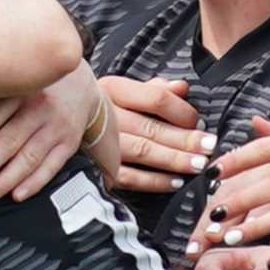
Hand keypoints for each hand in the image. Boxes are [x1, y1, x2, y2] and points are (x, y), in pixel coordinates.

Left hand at [0, 65, 93, 203]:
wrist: (82, 83)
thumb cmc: (36, 84)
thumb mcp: (14, 82)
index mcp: (20, 89)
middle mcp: (39, 107)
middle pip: (9, 141)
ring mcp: (56, 127)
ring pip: (29, 158)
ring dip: (6, 180)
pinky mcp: (69, 143)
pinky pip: (51, 167)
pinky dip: (33, 183)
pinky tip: (17, 194)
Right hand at [103, 76, 215, 194]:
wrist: (60, 127)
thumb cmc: (105, 108)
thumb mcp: (126, 91)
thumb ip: (155, 89)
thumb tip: (183, 87)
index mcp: (113, 89)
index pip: (155, 98)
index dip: (181, 110)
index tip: (198, 121)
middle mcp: (105, 115)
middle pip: (151, 127)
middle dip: (185, 139)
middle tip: (209, 146)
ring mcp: (99, 143)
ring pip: (143, 152)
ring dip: (174, 160)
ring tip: (199, 165)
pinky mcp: (97, 168)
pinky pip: (130, 177)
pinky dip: (155, 181)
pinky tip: (176, 182)